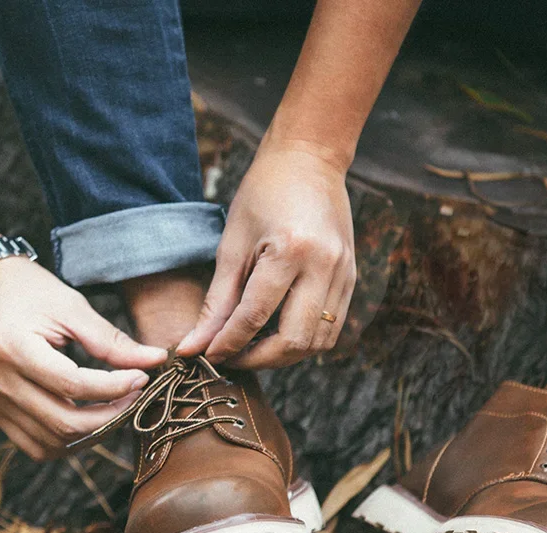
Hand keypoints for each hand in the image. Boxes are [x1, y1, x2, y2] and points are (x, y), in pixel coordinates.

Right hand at [0, 258, 167, 459]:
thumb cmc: (30, 293)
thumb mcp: (72, 307)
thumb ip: (112, 340)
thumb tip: (156, 360)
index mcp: (14, 349)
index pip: (73, 385)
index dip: (115, 387)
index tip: (142, 377)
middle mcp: (0, 382)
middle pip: (64, 422)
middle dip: (111, 416)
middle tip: (136, 396)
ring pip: (53, 442)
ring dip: (94, 433)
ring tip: (117, 407)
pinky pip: (37, 446)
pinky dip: (70, 441)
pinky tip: (91, 420)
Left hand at [177, 140, 356, 367]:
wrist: (310, 159)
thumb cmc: (263, 193)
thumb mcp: (232, 243)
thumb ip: (217, 300)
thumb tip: (195, 345)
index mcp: (290, 250)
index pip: (254, 316)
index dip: (227, 343)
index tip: (205, 355)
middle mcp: (324, 266)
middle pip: (294, 340)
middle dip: (258, 359)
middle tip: (231, 359)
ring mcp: (344, 274)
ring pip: (317, 342)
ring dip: (284, 355)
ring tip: (254, 349)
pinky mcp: (352, 279)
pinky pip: (331, 328)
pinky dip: (304, 340)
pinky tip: (280, 333)